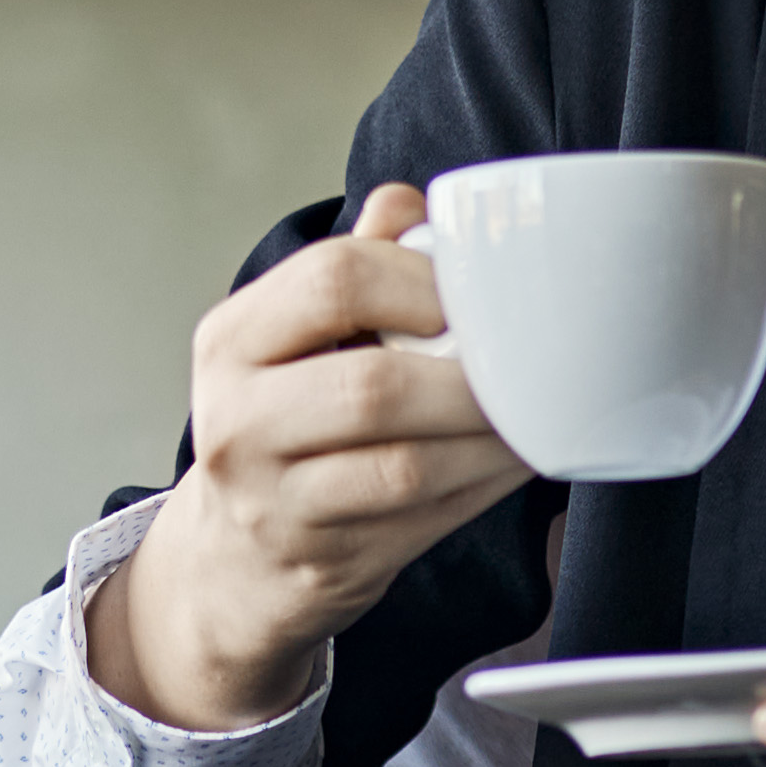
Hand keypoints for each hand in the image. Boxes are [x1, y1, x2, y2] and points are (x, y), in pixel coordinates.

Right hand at [94, 184, 530, 730]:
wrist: (233, 558)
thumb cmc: (285, 424)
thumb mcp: (294, 338)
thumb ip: (356, 265)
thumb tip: (417, 205)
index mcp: (230, 340)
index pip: (333, 280)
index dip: (422, 280)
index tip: (473, 295)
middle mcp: (236, 422)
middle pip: (373, 387)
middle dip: (470, 376)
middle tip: (527, 363)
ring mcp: (274, 503)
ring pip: (407, 467)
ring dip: (490, 438)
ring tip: (535, 413)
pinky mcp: (324, 561)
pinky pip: (426, 520)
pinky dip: (484, 484)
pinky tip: (512, 459)